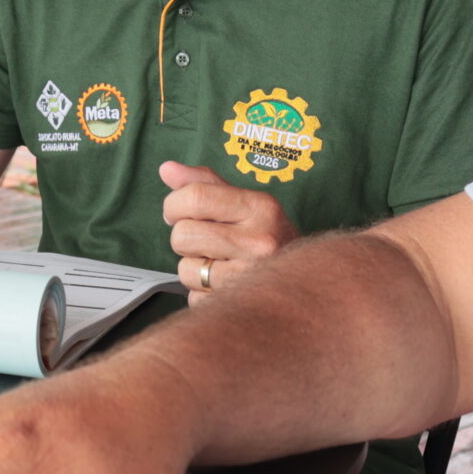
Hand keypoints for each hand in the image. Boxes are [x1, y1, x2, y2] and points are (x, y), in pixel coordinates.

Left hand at [159, 161, 298, 302]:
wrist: (305, 281)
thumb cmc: (266, 236)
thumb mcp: (245, 202)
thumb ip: (205, 183)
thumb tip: (167, 168)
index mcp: (260, 207)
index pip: (195, 197)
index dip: (173, 205)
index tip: (177, 212)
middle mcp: (260, 241)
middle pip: (183, 235)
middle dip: (183, 239)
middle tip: (205, 242)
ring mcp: (252, 276)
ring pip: (186, 270)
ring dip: (193, 269)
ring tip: (220, 264)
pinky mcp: (241, 305)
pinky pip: (195, 299)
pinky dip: (202, 294)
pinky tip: (224, 285)